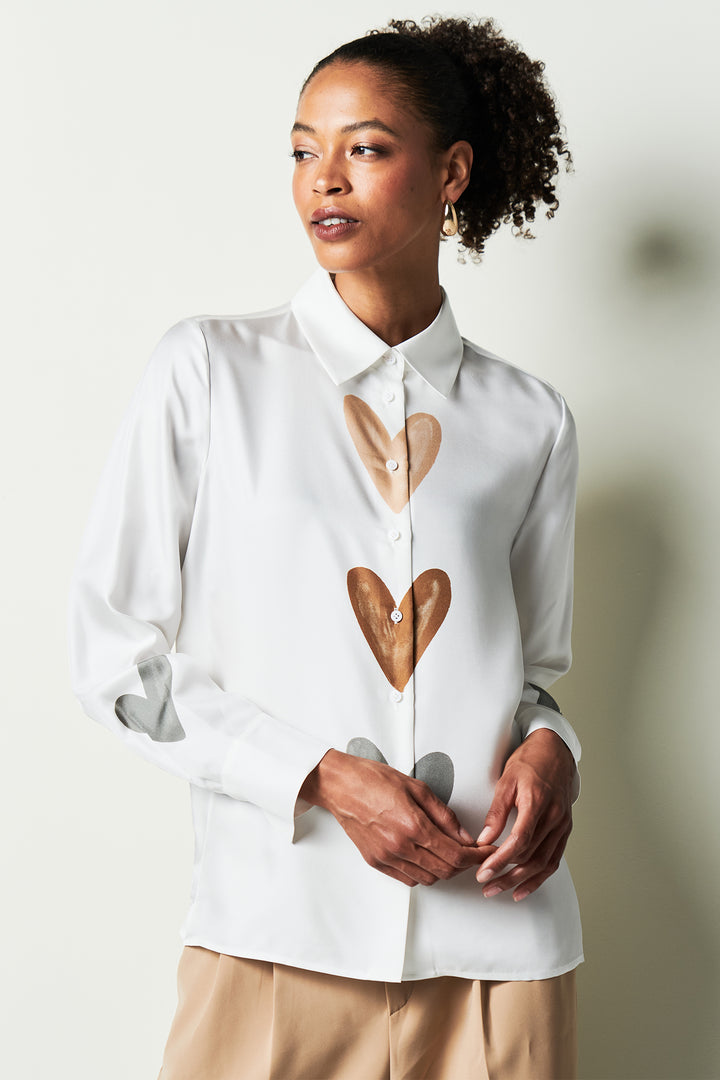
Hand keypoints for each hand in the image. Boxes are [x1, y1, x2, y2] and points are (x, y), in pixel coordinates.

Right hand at [300, 749, 494, 886]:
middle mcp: (400, 847)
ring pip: (428, 878)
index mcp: (413, 826)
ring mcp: (387, 858)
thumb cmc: (374, 779)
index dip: (477, 857)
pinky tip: (426, 857)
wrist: (340, 786)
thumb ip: (443, 814)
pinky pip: (408, 879)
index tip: (486, 853)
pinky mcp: (376, 862)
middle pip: (445, 871)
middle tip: (472, 852)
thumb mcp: (417, 787)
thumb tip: (464, 835)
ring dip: (444, 869)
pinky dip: (423, 873)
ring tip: (448, 852)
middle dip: (464, 864)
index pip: (456, 855)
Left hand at [475, 729, 575, 901]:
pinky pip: (553, 860)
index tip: (484, 871)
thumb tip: (484, 838)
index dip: (500, 860)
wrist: (555, 752)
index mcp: (538, 802)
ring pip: (543, 863)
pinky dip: (539, 877)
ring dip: (521, 881)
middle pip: (530, 856)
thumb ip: (496, 812)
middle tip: (485, 885)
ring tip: (500, 890)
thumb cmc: (529, 762)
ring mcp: (562, 825)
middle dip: (506, 875)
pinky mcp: (565, 830)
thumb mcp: (506, 781)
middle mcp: (554, 817)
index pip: (519, 840)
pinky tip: (524, 888)